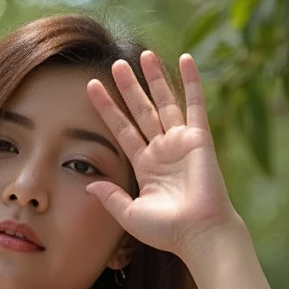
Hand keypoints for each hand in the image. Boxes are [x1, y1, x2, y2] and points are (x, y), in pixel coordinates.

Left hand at [85, 50, 239, 257]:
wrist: (199, 235)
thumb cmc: (167, 231)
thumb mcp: (130, 215)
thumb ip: (110, 197)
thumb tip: (89, 184)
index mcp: (145, 166)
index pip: (121, 129)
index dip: (107, 108)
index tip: (92, 87)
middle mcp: (162, 150)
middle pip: (141, 110)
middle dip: (129, 87)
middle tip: (116, 63)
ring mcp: (181, 142)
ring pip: (165, 102)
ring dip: (155, 78)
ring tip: (145, 54)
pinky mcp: (199, 138)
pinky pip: (195, 104)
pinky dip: (191, 81)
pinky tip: (186, 60)